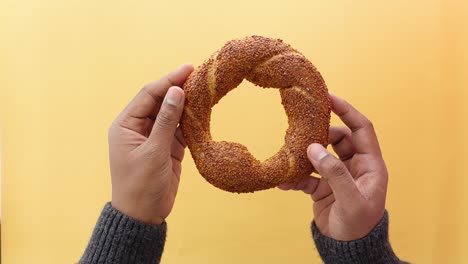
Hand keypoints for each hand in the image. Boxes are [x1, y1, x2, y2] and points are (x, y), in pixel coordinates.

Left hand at [109, 64, 193, 224]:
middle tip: (199, 75)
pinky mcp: (167, 147)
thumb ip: (166, 121)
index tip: (188, 68)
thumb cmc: (140, 185)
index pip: (149, 95)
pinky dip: (191, 120)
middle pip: (160, 100)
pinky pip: (179, 128)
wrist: (143, 215)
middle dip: (178, 88)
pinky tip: (202, 110)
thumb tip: (176, 92)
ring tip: (204, 88)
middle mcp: (138, 127)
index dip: (168, 80)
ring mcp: (154, 137)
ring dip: (186, 103)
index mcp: (126, 125)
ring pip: (171, 113)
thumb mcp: (153, 151)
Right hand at [279, 94, 386, 240]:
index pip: (361, 128)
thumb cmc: (358, 225)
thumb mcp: (351, 199)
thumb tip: (314, 148)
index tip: (328, 97)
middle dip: (320, 135)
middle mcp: (354, 166)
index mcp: (370, 165)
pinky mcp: (323, 187)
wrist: (346, 248)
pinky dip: (295, 177)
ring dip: (305, 155)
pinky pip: (307, 175)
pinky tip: (283, 181)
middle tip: (304, 133)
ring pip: (320, 155)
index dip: (347, 110)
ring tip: (291, 156)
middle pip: (337, 138)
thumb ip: (334, 173)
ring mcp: (337, 176)